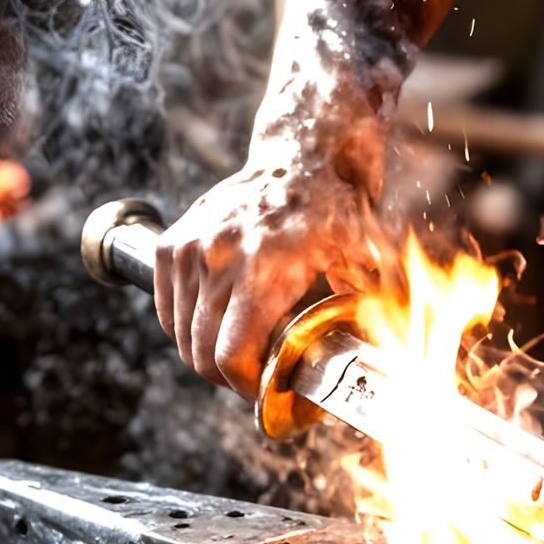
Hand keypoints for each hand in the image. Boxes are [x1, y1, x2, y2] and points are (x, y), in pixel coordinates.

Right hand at [153, 118, 381, 399]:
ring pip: (181, 335)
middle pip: (200, 353)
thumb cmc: (335, 209)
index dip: (245, 386)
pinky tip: (218, 321)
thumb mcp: (361, 257)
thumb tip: (376, 359)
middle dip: (228, 376)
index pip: (229, 356)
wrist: (301, 154)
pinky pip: (167, 309)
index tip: (265, 389)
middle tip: (256, 375)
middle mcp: (218, 257)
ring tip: (241, 347)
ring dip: (207, 352)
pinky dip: (186, 326)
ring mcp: (189, 249)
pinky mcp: (172, 243)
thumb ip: (363, 307)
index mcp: (263, 268)